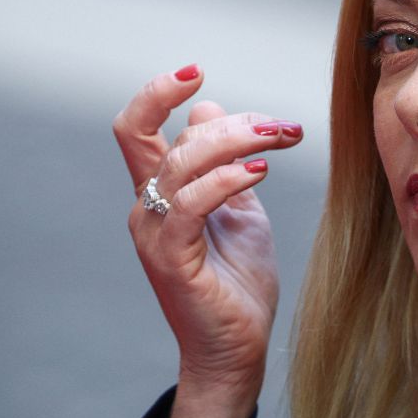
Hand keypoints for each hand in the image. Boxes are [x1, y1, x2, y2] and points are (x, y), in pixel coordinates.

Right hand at [113, 64, 301, 417]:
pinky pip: (190, 203)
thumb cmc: (238, 281)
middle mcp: (147, 208)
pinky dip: (225, 179)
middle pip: (168, 136)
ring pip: (182, 162)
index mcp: (159, 192)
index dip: (156, 92)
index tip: (196, 70)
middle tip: (282, 127)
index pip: (135, 127)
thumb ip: (222, 162)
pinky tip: (259, 172)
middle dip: (231, 121)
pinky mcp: (171, 259)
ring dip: (235, 141)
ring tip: (279, 140)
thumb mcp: (238, 207)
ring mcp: (155, 233)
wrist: (238, 347)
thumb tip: (206, 108)